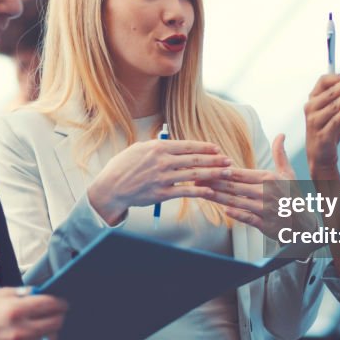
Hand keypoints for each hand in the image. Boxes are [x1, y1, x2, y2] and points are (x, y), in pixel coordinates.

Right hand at [0, 287, 67, 339]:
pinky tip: (31, 339)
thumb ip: (22, 293)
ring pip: (50, 339)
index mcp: (16, 310)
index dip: (60, 303)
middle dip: (58, 316)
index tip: (62, 303)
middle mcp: (21, 331)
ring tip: (42, 327)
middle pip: (56, 323)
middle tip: (56, 313)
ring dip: (50, 332)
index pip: (50, 305)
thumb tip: (39, 292)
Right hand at [87, 139, 232, 224]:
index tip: (216, 149)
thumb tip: (173, 145)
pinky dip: (200, 192)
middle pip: (195, 159)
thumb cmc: (123, 167)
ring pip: (194, 175)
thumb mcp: (138, 148)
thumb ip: (157, 146)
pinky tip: (210, 191)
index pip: (187, 146)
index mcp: (158, 148)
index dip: (205, 147)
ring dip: (213, 174)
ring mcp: (163, 178)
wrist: (111, 188)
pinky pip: (185, 192)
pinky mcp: (162, 194)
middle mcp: (162, 161)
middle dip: (215, 160)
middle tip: (228, 160)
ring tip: (225, 173)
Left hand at [198, 134, 314, 240]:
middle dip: (214, 182)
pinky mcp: (265, 224)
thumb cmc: (292, 196)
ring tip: (202, 192)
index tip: (207, 166)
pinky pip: (248, 217)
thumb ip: (280, 154)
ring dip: (218, 197)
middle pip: (234, 186)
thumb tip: (281, 134)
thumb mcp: (288, 174)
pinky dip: (236, 214)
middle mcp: (266, 192)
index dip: (222, 170)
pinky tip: (224, 210)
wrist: (303, 223)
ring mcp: (265, 208)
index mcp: (269, 178)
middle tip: (196, 178)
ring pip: (237, 201)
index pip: (240, 173)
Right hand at [305, 73, 339, 177]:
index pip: (323, 81)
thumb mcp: (336, 110)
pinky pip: (335, 120)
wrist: (321, 155)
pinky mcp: (322, 134)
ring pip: (333, 105)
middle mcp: (310, 109)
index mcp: (312, 100)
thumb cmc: (329, 129)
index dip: (338, 77)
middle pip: (328, 92)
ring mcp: (314, 122)